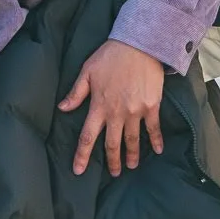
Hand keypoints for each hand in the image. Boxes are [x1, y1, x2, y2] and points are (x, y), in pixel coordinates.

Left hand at [58, 39, 164, 177]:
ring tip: (131, 167)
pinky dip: (155, 140)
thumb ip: (76, 93)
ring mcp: (135, 111)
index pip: (88, 136)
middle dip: (112, 161)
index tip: (78, 170)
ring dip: (132, 155)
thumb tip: (63, 108)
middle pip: (112, 143)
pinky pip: (153, 128)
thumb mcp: (87, 72)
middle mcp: (117, 113)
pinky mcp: (151, 106)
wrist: (139, 45)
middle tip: (114, 174)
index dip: (82, 155)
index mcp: (98, 106)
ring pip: (132, 140)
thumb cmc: (110, 56)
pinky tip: (157, 150)